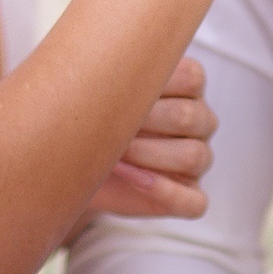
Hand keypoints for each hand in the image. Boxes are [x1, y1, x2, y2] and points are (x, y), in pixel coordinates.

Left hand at [78, 57, 216, 220]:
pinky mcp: (189, 194)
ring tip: (115, 156)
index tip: (116, 91)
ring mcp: (198, 159)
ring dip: (149, 156)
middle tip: (108, 125)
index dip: (157, 86)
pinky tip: (133, 180)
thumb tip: (103, 73)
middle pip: (190, 117)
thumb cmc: (89, 122)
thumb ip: (109, 77)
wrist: (74, 167)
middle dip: (146, 121)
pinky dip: (164, 191)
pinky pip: (194, 201)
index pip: (193, 78)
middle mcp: (198, 121)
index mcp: (186, 88)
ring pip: (194, 156)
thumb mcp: (97, 93)